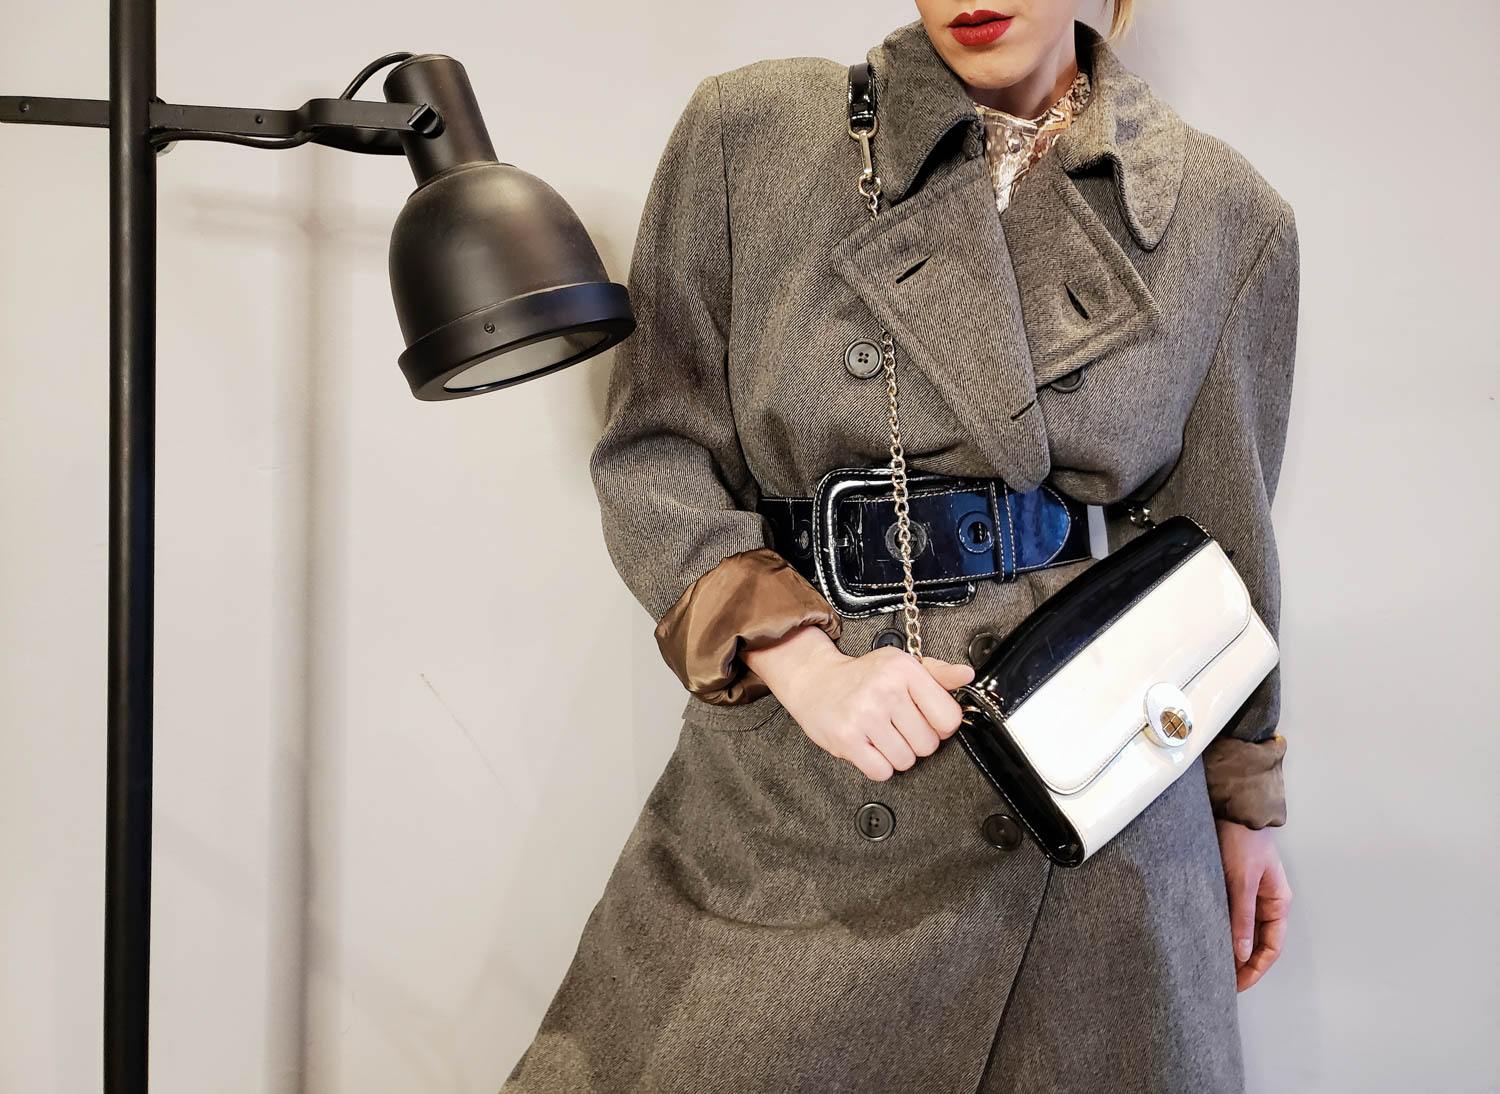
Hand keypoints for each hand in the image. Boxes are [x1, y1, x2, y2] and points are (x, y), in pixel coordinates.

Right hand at [741, 625, 974, 780]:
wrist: (813, 680)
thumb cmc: (862, 675)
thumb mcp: (901, 664)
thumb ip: (937, 673)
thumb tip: (967, 675)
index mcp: (904, 670)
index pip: (948, 718)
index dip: (940, 726)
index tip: (925, 719)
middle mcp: (885, 690)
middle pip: (928, 744)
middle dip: (916, 741)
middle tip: (898, 727)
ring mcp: (865, 715)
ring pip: (906, 761)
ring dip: (896, 755)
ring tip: (882, 736)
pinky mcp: (846, 739)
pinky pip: (881, 771)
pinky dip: (878, 766)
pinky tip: (870, 747)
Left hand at [1215, 818, 1291, 990]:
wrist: (1233, 809)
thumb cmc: (1244, 840)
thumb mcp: (1242, 881)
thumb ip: (1242, 917)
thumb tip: (1241, 952)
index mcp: (1278, 902)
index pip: (1272, 947)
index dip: (1256, 968)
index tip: (1239, 984)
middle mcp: (1267, 902)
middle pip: (1258, 942)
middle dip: (1244, 964)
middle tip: (1223, 982)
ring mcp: (1251, 894)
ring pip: (1245, 931)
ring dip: (1233, 949)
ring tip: (1215, 966)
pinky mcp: (1234, 886)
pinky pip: (1233, 916)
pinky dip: (1225, 930)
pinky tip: (1211, 939)